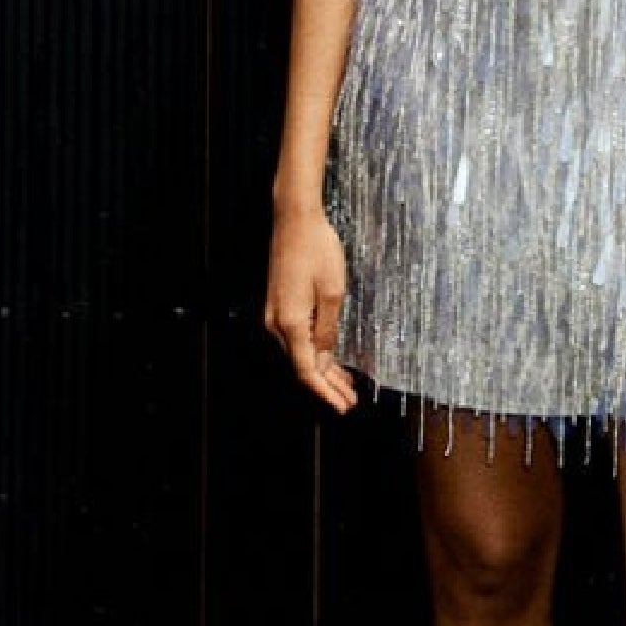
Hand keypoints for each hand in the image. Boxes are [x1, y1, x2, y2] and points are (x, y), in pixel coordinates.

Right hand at [264, 204, 358, 412]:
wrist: (295, 218)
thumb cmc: (317, 249)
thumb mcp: (333, 292)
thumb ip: (328, 329)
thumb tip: (324, 357)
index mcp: (290, 324)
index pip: (307, 371)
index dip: (325, 392)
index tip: (343, 406)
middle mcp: (277, 324)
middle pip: (302, 365)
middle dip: (327, 385)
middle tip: (350, 400)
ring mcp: (276, 314)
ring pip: (300, 352)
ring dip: (322, 369)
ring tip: (345, 385)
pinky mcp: (280, 304)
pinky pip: (297, 336)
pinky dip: (314, 350)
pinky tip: (330, 357)